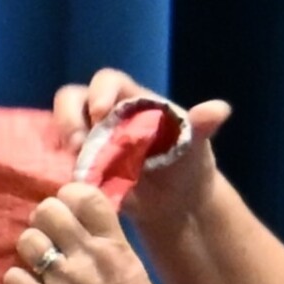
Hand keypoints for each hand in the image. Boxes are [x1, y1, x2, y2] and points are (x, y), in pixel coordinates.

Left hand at [3, 185, 172, 283]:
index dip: (71, 197)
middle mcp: (86, 258)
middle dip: (45, 220)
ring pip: (27, 240)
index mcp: (115, 248)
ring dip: (30, 250)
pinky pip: (13, 278)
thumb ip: (114, 251)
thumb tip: (94, 234)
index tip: (69, 211)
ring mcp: (59, 283)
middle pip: (49, 210)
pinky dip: (17, 282)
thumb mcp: (139, 279)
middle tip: (49, 238)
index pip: (86, 195)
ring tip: (38, 266)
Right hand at [50, 67, 230, 236]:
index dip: (99, 92)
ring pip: (63, 130)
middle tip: (79, 144)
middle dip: (69, 117)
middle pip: (73, 99)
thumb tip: (220, 110)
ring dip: (64, 146)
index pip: (107, 81)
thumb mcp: (197, 142)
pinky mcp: (84, 169)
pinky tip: (79, 186)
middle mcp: (105, 116)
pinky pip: (65, 164)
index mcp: (131, 99)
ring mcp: (91, 143)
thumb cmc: (187, 163)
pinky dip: (66, 171)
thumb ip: (204, 124)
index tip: (101, 113)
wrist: (177, 202)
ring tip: (78, 168)